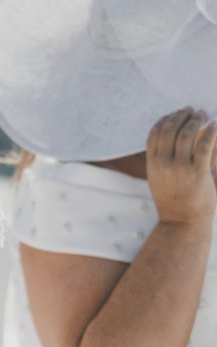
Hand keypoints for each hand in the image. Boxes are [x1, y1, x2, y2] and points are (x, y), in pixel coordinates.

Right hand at [146, 107, 216, 228]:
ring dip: (196, 120)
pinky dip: (210, 132)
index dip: (166, 119)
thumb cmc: (174, 201)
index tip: (176, 113)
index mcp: (152, 164)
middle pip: (170, 130)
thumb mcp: (162, 179)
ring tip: (203, 114)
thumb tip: (183, 134)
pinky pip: (204, 146)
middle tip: (191, 110)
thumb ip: (169, 158)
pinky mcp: (197, 172)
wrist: (181, 221)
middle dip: (181, 116)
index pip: (155, 134)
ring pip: (186, 135)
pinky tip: (215, 125)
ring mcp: (179, 168)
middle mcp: (163, 164)